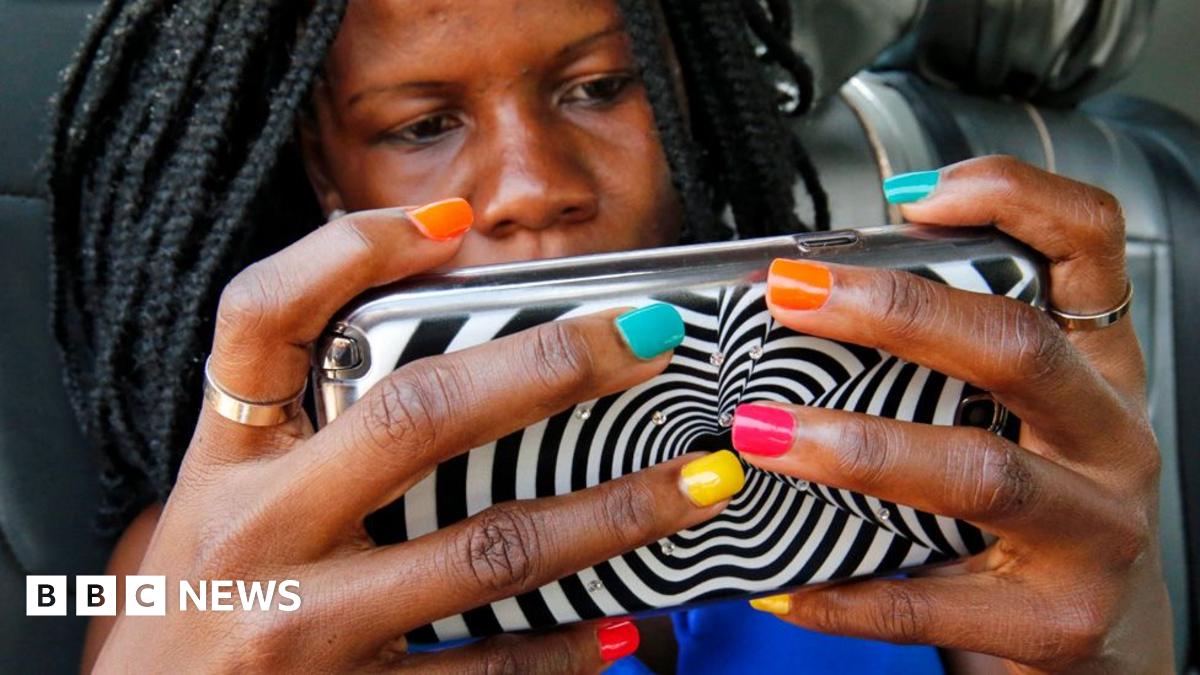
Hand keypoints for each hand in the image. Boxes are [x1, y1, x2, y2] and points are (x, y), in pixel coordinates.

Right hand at [92, 201, 743, 672]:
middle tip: (646, 334)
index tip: (449, 218)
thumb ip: (292, 438)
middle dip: (549, 365)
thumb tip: (434, 357)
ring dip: (612, 511)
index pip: (264, 320)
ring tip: (697, 481)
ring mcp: (312, 626)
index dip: (349, 250)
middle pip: (417, 415)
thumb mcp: (210, 508)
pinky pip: (491, 671)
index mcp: (224, 465)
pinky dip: (571, 645)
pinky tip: (629, 620)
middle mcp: (262, 533)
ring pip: (490, 548)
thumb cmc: (184, 617)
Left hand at [731, 157, 1171, 671]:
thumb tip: (801, 301)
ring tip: (762, 432)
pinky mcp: (1055, 622)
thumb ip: (940, 361)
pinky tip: (779, 583)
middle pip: (1015, 348)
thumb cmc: (1026, 510)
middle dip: (898, 313)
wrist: (1082, 635)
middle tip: (791, 295)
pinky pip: (931, 604)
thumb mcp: (1010, 417)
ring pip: (977, 473)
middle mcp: (1108, 439)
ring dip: (857, 448)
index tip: (914, 195)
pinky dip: (846, 593)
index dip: (1015, 200)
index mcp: (1095, 368)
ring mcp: (1093, 534)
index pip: (1091, 248)